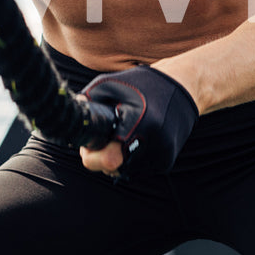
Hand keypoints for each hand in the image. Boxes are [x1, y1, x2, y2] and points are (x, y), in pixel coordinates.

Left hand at [77, 65, 198, 179]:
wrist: (184, 86)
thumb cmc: (143, 83)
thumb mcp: (110, 84)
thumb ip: (87, 102)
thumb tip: (70, 120)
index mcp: (139, 125)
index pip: (107, 161)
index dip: (93, 155)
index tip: (93, 143)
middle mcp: (154, 144)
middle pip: (112, 169)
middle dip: (103, 157)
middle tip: (108, 136)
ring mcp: (162, 155)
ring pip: (124, 171)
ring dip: (118, 158)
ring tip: (126, 133)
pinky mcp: (167, 162)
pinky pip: (138, 168)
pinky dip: (133, 157)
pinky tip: (139, 138)